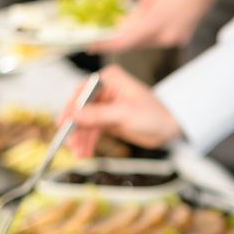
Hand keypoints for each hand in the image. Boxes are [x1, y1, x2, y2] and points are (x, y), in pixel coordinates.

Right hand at [65, 65, 182, 155]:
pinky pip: (91, 131)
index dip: (71, 108)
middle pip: (80, 108)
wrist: (169, 128)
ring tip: (79, 153)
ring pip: (84, 123)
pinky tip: (84, 152)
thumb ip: (100, 114)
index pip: (82, 91)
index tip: (64, 124)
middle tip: (70, 143)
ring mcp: (104, 106)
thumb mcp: (126, 114)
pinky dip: (87, 142)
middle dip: (75, 128)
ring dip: (80, 139)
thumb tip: (76, 115)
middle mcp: (104, 90)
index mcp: (109, 79)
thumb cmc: (155, 114)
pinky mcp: (106, 120)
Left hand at [90, 0, 216, 52]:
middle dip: (119, 38)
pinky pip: (158, 39)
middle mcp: (166, 37)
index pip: (124, 42)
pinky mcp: (181, 38)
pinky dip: (150, 32)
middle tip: (104, 32)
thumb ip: (134, 13)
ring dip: (135, 34)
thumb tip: (121, 25)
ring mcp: (175, 39)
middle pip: (135, 44)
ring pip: (146, 42)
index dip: (105, 45)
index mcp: (156, 24)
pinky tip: (151, 18)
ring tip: (129, 20)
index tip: (90, 46)